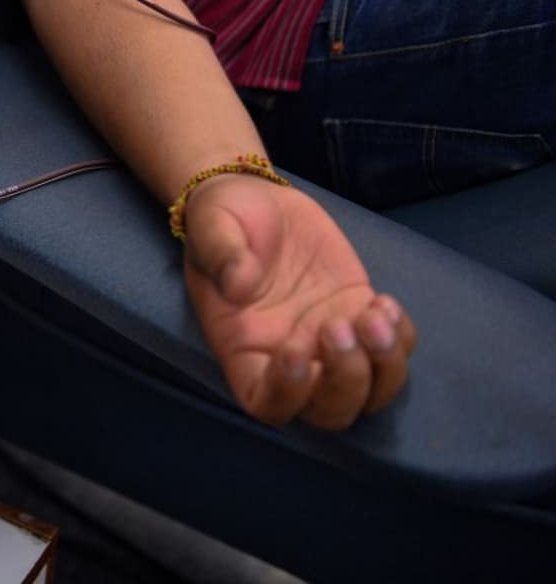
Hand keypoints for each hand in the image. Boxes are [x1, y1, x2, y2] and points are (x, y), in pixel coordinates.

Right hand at [181, 175, 416, 429]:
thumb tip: (239, 284)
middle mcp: (290, 359)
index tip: (296, 347)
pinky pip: (394, 352)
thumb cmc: (223, 217)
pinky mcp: (359, 317)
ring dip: (384, 365)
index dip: (288, 392)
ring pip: (371, 392)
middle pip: (328, 412)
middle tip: (340, 325)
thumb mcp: (211, 224)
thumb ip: (222, 253)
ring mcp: (330, 344)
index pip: (266, 402)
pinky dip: (401, 338)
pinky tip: (384, 301)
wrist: (259, 200)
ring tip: (376, 313)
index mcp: (243, 349)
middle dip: (346, 381)